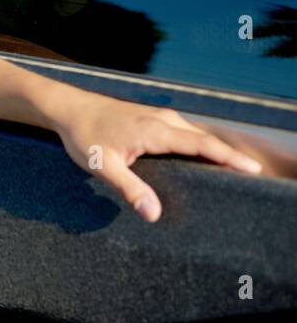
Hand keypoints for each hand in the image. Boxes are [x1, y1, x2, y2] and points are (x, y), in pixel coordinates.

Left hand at [54, 96, 262, 221]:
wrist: (68, 108)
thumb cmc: (83, 136)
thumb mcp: (103, 166)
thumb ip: (129, 189)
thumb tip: (153, 214)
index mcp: (156, 130)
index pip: (203, 145)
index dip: (230, 158)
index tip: (253, 169)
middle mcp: (164, 120)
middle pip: (205, 140)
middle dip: (229, 157)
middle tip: (250, 178)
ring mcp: (160, 118)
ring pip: (196, 135)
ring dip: (214, 151)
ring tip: (233, 173)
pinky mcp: (154, 120)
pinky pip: (185, 133)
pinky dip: (198, 146)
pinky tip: (202, 162)